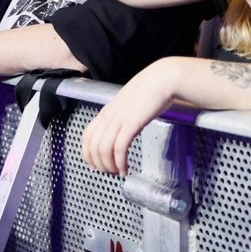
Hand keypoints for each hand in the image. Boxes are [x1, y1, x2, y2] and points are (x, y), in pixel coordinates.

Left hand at [82, 58, 179, 175]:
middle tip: (108, 172)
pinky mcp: (131, 124)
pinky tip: (125, 170)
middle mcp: (108, 116)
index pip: (87, 136)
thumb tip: (124, 127)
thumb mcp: (130, 102)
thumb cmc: (151, 88)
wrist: (163, 78)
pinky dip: (120, 163)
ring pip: (103, 150)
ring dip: (108, 166)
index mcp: (107, 111)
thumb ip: (123, 114)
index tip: (96, 165)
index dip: (88, 153)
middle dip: (98, 163)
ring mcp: (119, 119)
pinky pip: (119, 149)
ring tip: (117, 173)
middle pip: (92, 146)